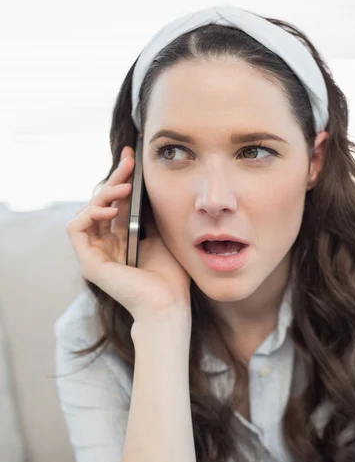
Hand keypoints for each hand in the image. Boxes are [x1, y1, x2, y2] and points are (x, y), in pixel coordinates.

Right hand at [66, 146, 191, 321]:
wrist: (169, 303)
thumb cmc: (169, 276)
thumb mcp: (159, 233)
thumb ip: (146, 213)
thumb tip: (143, 184)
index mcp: (120, 240)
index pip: (114, 203)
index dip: (120, 179)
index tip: (132, 158)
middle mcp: (105, 245)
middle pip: (99, 203)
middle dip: (113, 178)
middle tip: (129, 161)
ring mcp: (95, 254)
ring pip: (86, 212)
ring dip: (103, 194)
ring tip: (124, 187)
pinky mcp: (89, 262)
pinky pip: (77, 228)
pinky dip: (90, 214)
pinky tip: (110, 210)